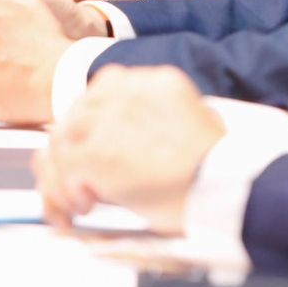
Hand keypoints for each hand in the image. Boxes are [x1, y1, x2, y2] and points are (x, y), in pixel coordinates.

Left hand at [31, 65, 225, 233]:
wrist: (223, 188)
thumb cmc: (220, 170)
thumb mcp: (201, 125)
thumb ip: (166, 121)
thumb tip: (141, 140)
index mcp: (158, 81)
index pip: (108, 86)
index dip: (97, 117)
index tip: (97, 139)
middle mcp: (130, 91)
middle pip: (79, 109)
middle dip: (76, 143)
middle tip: (82, 174)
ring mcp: (110, 120)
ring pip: (64, 136)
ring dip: (68, 168)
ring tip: (83, 195)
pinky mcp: (97, 153)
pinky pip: (65, 167)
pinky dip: (69, 189)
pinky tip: (87, 205)